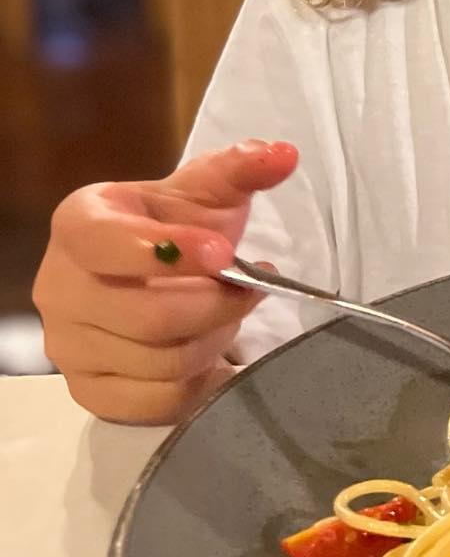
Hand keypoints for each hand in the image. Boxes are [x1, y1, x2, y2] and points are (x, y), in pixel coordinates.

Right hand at [33, 139, 298, 424]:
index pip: (107, 244)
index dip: (171, 251)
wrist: (157, 269)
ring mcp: (69, 346)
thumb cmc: (180, 226)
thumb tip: (283, 155)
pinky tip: (216, 349)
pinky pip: (157, 401)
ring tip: (232, 311)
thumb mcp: (209, 190)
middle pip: (149, 317)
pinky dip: (201, 378)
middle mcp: (58, 288)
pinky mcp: (91, 392)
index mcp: (78, 225)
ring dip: (216, 336)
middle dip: (219, 304)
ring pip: (161, 361)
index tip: (225, 253)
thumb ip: (242, 168)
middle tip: (252, 286)